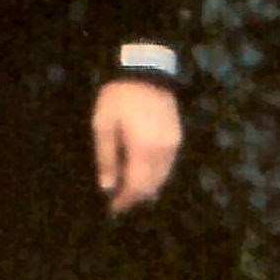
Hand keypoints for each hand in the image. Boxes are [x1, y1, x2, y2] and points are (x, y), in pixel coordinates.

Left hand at [92, 78, 180, 214]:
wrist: (145, 71)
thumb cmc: (118, 97)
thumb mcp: (103, 124)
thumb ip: (106, 157)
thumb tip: (107, 186)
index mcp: (143, 149)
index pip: (136, 186)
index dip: (125, 201)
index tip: (113, 209)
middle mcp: (162, 151)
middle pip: (152, 186)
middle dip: (136, 197)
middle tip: (119, 202)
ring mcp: (173, 144)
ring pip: (162, 178)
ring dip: (147, 188)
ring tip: (129, 191)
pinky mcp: (177, 137)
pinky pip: (167, 166)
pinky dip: (155, 175)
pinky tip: (143, 174)